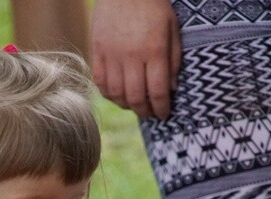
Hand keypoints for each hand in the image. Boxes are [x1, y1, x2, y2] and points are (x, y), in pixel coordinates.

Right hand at [91, 0, 181, 118]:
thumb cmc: (153, 7)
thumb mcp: (172, 29)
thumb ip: (173, 60)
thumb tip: (171, 89)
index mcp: (154, 51)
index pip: (157, 92)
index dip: (161, 109)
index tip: (164, 115)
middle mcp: (131, 56)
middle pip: (136, 98)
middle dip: (145, 112)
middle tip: (150, 114)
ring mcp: (111, 54)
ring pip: (116, 94)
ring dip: (126, 105)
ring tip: (135, 104)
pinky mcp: (97, 50)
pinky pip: (100, 81)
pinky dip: (108, 93)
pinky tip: (117, 94)